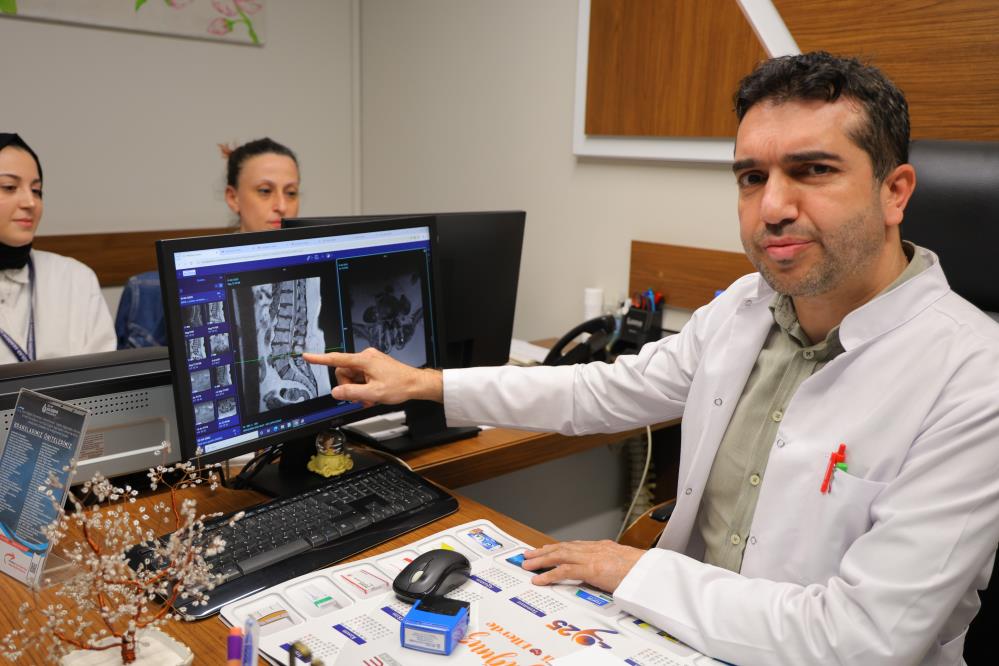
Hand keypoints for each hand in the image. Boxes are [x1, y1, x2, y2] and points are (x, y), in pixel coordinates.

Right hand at [302, 348, 442, 406]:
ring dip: (358, 389)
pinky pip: (361, 376)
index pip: (337, 359)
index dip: (320, 359)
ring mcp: (370, 360)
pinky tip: (373, 394)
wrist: (415, 383)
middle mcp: (366, 357)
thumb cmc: (399, 386)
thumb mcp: (373, 394)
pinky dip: (364, 386)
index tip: (307, 356)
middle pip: (344, 372)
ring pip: (352, 376)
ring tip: (370, 398)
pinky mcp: (374, 365)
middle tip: (361, 398)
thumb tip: (335, 392)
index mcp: (364, 360)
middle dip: (350, 387)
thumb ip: (351, 393)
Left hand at [522, 540, 645, 593]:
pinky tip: (539, 579)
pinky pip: (564, 570)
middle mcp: (595, 548)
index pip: (575, 546)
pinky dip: (549, 574)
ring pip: (559, 555)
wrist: (652, 571)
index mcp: (603, 547)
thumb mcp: (626, 565)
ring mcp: (591, 557)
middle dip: (544, 551)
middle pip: (563, 547)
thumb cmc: (644, 571)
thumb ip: (613, 568)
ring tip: (527, 564)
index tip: (548, 549)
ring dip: (541, 560)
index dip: (559, 548)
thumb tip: (606, 576)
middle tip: (530, 554)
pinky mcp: (590, 568)